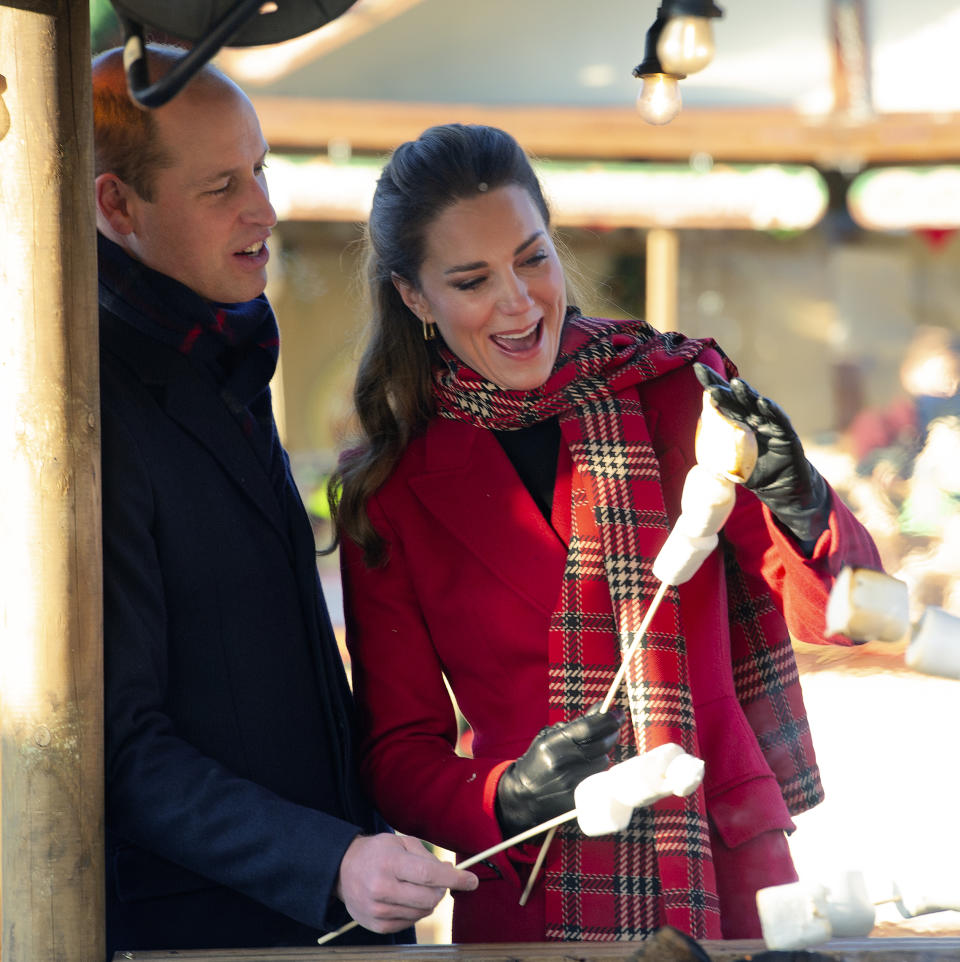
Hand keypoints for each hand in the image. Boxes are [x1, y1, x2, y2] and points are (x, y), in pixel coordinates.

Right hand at [335, 833, 477, 933]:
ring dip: (429, 900)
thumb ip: (427, 857)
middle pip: (429, 898)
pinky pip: (410, 922)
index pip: (429, 875)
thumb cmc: (378, 852)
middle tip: (441, 881)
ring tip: (418, 886)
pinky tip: (406, 897)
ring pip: (422, 912)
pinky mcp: (377, 925)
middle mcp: (382, 888)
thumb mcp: (400, 842)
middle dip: (442, 889)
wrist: (343, 869)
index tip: (472, 880)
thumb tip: (451, 873)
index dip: (454, 879)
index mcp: (389, 862)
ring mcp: (378, 910)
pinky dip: (416, 910)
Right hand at [495, 707, 623, 838]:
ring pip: (604, 761)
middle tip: (614, 726)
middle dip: (612, 732)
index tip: (618, 713)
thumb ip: (577, 724)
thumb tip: (602, 707)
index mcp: (551, 745)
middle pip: (601, 745)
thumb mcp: (551, 737)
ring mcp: (570, 783)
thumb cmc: (539, 759)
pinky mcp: (577, 797)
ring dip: (605, 751)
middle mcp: (561, 764)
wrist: (524, 794)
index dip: (607, 719)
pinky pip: (600, 777)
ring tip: (597, 748)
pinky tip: (592, 764)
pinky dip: (599, 768)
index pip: (587, 728)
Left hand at [694, 362, 829, 544]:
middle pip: (737, 398)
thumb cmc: (754, 474)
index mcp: (738, 422)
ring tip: (736, 384)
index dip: (712, 384)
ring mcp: (771, 424)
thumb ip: (716, 456)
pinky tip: (763, 402)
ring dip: (747, 394)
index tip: (697, 369)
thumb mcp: (730, 465)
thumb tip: (691, 457)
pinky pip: (779, 421)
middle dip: (723, 386)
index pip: (723, 401)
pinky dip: (772, 411)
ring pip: (757, 406)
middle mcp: (754, 419)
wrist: (781, 489)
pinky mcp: (786, 435)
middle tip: (709, 375)